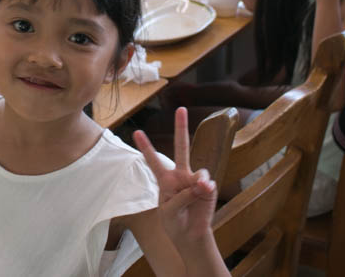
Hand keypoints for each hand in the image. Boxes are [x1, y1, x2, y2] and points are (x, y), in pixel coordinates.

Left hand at [133, 107, 217, 250]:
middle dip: (182, 127)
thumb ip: (182, 196)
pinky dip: (204, 189)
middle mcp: (180, 175)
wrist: (190, 236)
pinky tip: (204, 195)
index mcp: (164, 179)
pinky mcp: (208, 187)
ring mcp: (194, 179)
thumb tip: (202, 184)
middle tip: (181, 108)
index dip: (146, 146)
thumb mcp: (169, 211)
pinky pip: (206, 183)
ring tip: (197, 195)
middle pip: (181, 147)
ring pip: (198, 172)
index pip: (153, 160)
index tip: (136, 131)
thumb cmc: (174, 222)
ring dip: (196, 185)